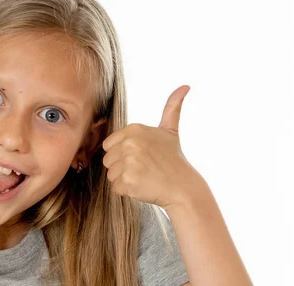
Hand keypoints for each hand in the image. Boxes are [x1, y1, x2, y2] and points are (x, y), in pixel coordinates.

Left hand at [101, 85, 205, 208]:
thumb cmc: (173, 160)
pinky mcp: (128, 181)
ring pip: (111, 175)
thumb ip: (172, 107)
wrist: (183, 187)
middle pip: (108, 160)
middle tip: (144, 169)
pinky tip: (143, 186)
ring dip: (124, 180)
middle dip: (122, 168)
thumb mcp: (170, 131)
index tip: (141, 157)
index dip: (122, 154)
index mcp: (134, 129)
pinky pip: (116, 188)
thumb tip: (185, 86)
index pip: (109, 145)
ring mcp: (129, 162)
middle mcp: (130, 143)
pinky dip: (127, 191)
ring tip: (144, 177)